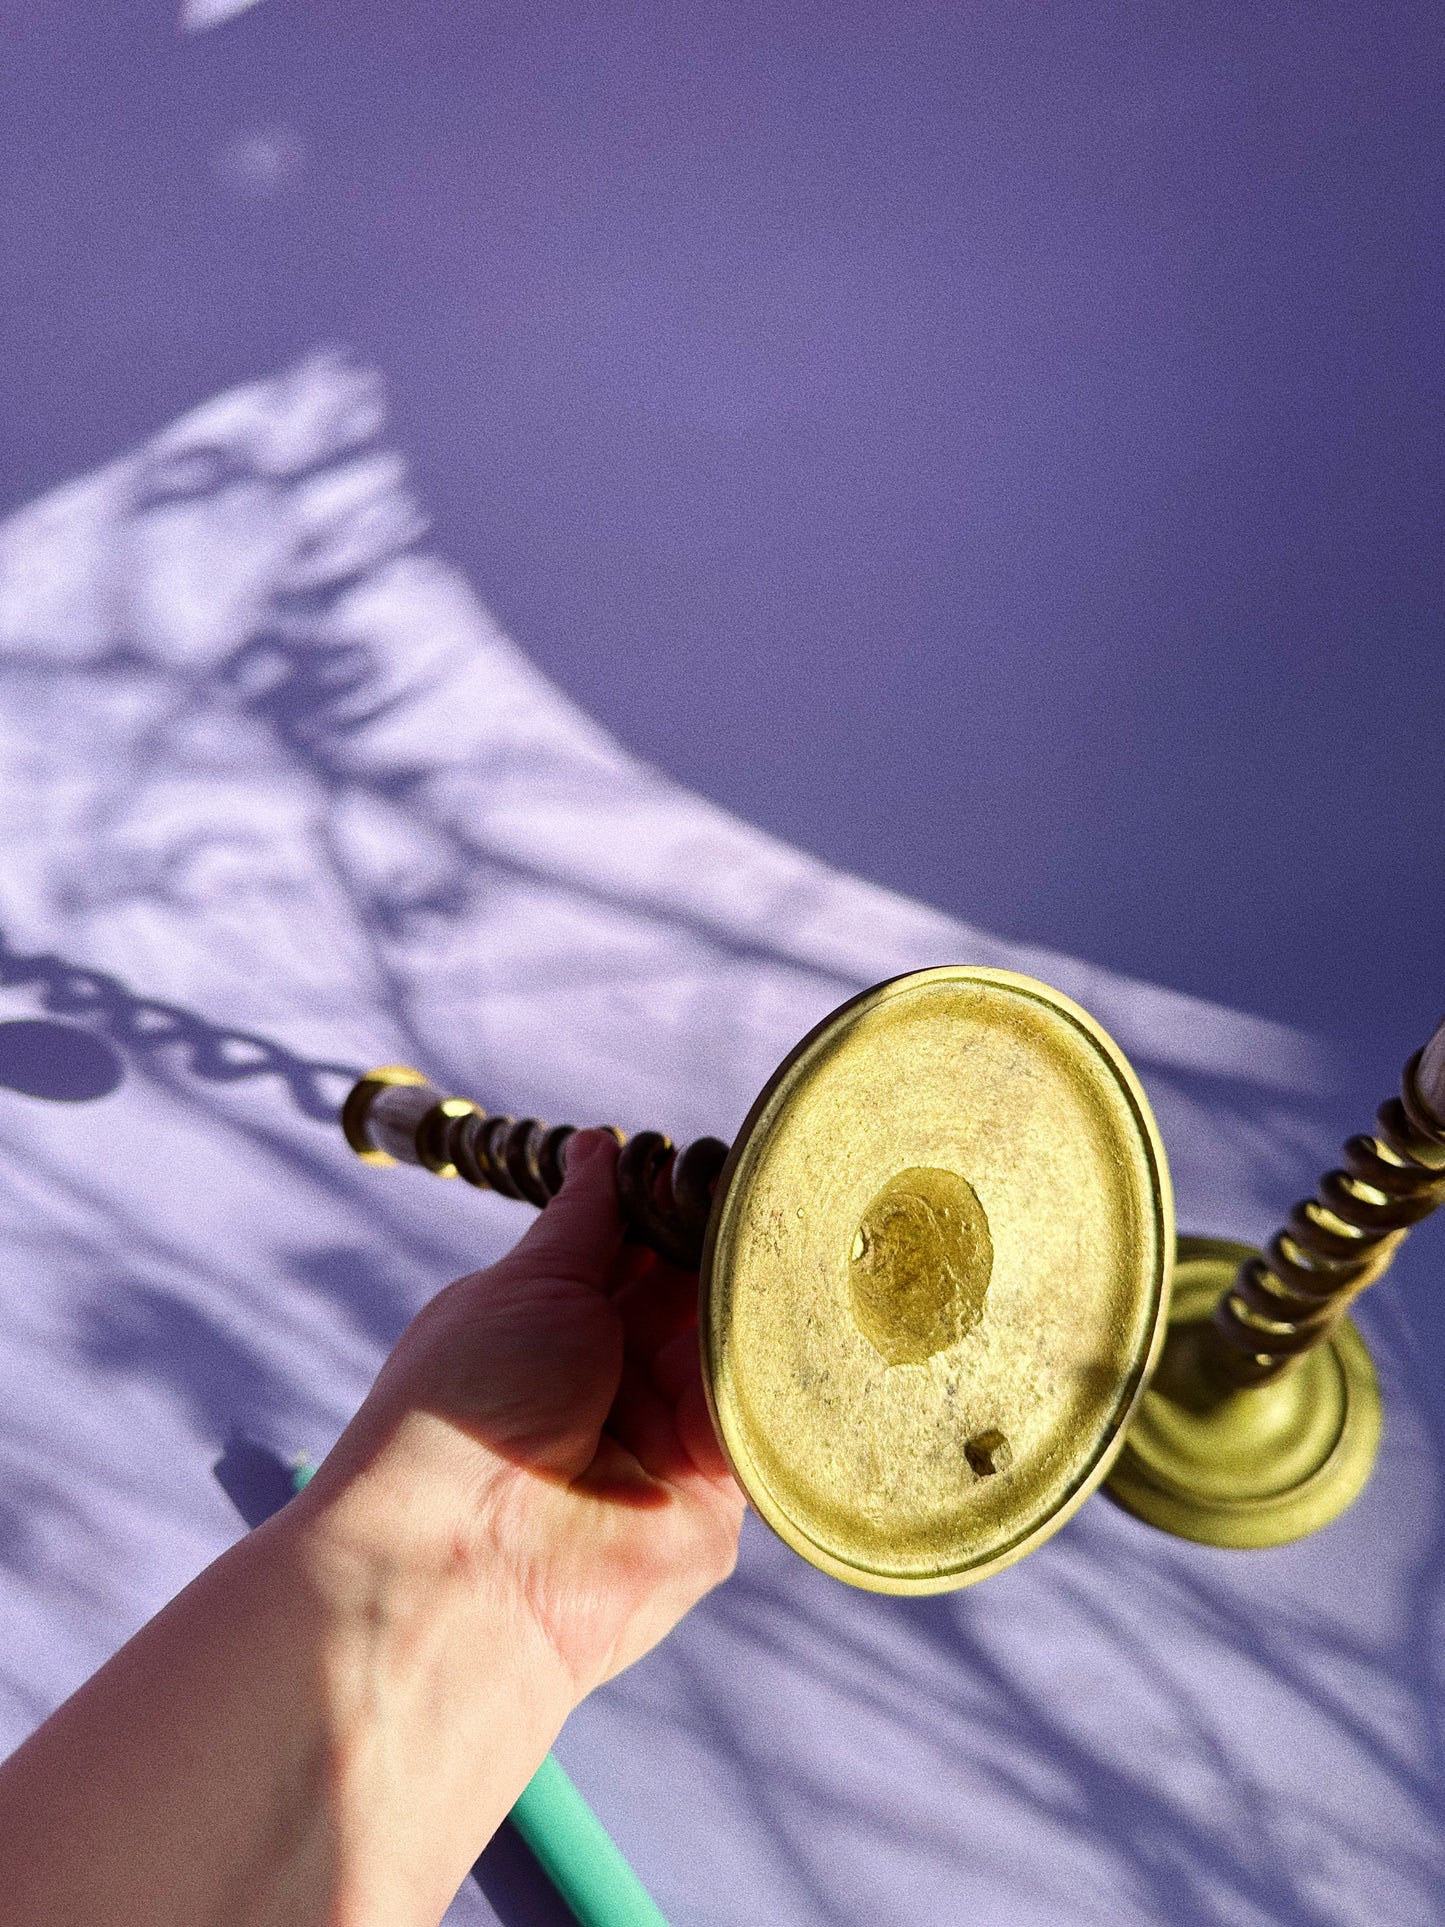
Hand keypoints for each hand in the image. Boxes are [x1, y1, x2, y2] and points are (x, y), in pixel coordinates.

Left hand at [301, 1127, 745, 1697]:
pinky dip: (783, 1379)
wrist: (458, 1566)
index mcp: (566, 1318)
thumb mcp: (526, 1285)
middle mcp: (622, 1374)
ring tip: (800, 1253)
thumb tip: (601, 1143)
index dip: (684, 1206)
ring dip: (762, 1309)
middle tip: (779, 1200)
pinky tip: (810, 1323)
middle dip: (737, 1251)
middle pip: (705, 1294)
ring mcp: (670, 1435)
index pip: (647, 1246)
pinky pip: (766, 1424)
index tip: (726, 1164)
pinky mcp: (716, 1498)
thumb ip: (586, 1219)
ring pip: (743, 1351)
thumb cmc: (463, 1408)